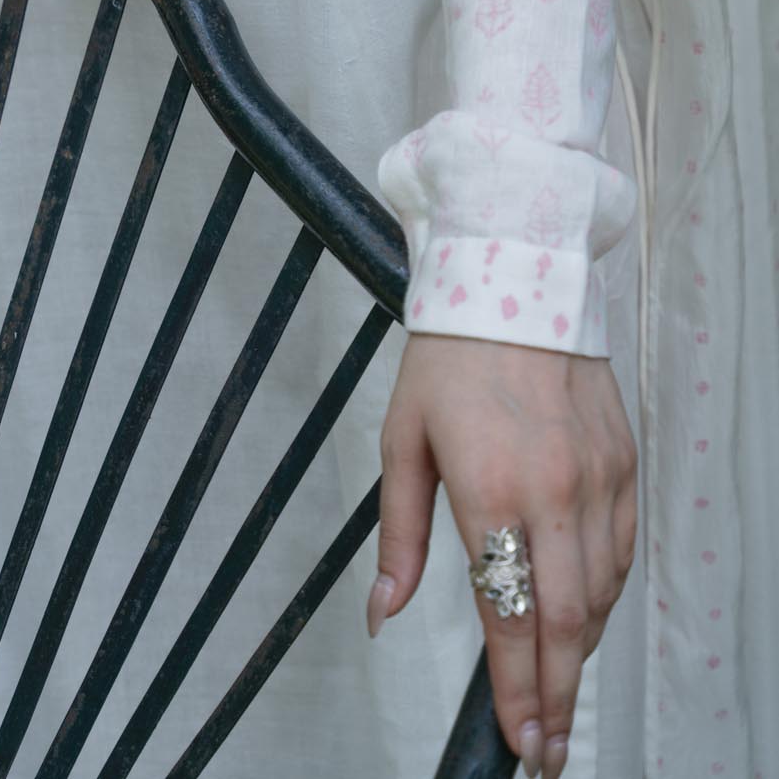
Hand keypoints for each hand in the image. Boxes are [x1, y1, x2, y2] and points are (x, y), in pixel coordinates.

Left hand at [368, 331, 636, 778]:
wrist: (515, 274)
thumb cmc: (448, 357)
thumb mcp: (402, 439)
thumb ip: (397, 534)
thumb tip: (383, 613)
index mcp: (493, 488)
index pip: (510, 616)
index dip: (516, 689)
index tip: (519, 741)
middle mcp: (556, 491)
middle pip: (567, 624)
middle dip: (557, 698)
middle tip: (547, 750)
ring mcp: (599, 478)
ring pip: (600, 593)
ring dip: (580, 652)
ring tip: (555, 694)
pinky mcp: (623, 462)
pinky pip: (621, 551)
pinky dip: (603, 595)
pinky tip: (581, 618)